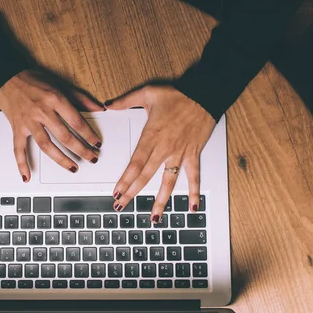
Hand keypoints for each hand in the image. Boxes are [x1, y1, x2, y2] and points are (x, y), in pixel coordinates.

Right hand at [0, 70, 103, 181]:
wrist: (6, 77)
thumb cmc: (33, 80)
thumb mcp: (60, 84)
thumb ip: (80, 98)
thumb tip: (98, 107)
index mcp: (54, 99)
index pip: (76, 121)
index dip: (89, 134)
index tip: (96, 142)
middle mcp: (42, 111)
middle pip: (64, 136)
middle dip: (81, 149)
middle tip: (92, 157)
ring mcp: (28, 122)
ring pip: (46, 145)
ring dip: (61, 159)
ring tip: (73, 167)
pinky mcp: (17, 128)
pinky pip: (18, 149)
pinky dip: (22, 163)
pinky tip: (27, 175)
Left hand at [106, 85, 215, 219]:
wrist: (204, 95)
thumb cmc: (177, 95)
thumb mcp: (147, 93)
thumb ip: (125, 101)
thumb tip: (108, 104)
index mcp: (151, 136)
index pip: (135, 163)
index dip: (125, 179)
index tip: (117, 192)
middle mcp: (164, 149)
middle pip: (145, 176)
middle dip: (132, 193)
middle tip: (121, 206)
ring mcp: (179, 154)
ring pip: (168, 182)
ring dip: (161, 201)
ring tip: (154, 218)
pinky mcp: (192, 154)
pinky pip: (193, 176)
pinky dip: (194, 192)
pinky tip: (192, 208)